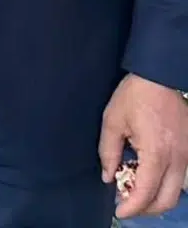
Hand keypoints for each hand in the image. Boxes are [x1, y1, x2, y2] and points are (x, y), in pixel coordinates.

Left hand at [100, 73, 187, 218]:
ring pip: (177, 192)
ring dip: (158, 199)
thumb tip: (109, 177)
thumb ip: (109, 152)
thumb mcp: (113, 121)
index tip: (118, 211)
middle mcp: (178, 161)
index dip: (131, 207)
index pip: (146, 193)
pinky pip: (181, 179)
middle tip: (126, 205)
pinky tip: (150, 178)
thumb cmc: (133, 97)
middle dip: (145, 209)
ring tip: (137, 193)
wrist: (159, 77)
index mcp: (157, 154)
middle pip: (166, 200)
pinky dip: (167, 186)